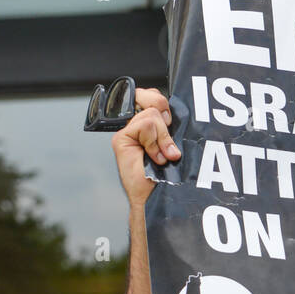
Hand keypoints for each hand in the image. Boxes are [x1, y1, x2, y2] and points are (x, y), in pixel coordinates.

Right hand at [111, 87, 177, 206]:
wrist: (154, 197)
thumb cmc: (165, 176)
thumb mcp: (173, 145)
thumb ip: (170, 127)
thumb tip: (173, 114)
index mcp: (150, 124)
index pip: (154, 96)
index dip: (163, 104)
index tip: (171, 123)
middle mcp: (137, 125)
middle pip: (152, 98)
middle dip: (165, 119)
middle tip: (168, 142)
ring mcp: (127, 131)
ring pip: (151, 114)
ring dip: (162, 138)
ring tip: (162, 157)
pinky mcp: (121, 138)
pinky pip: (145, 125)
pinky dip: (153, 142)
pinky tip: (153, 157)